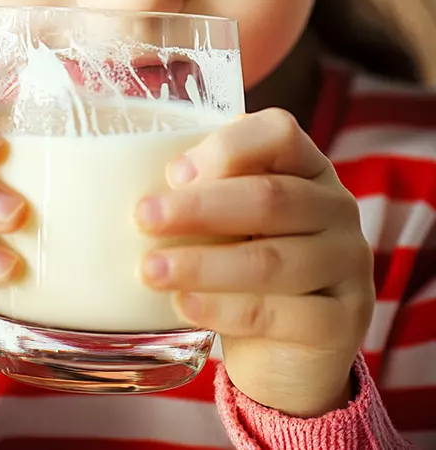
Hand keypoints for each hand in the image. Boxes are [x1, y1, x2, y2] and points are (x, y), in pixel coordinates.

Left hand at [136, 109, 374, 416]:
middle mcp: (337, 208)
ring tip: (150, 270)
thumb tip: (134, 175)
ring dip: (202, 264)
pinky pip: (279, 314)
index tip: (172, 173)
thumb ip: (202, 188)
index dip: (226, 147)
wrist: (287, 348)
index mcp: (307, 166)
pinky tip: (183, 306)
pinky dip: (223, 310)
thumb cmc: (244, 261)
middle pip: (270, 197)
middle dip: (199, 207)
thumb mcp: (228, 218)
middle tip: (142, 217)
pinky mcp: (344, 323)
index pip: (280, 133)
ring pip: (271, 260)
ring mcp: (347, 266)